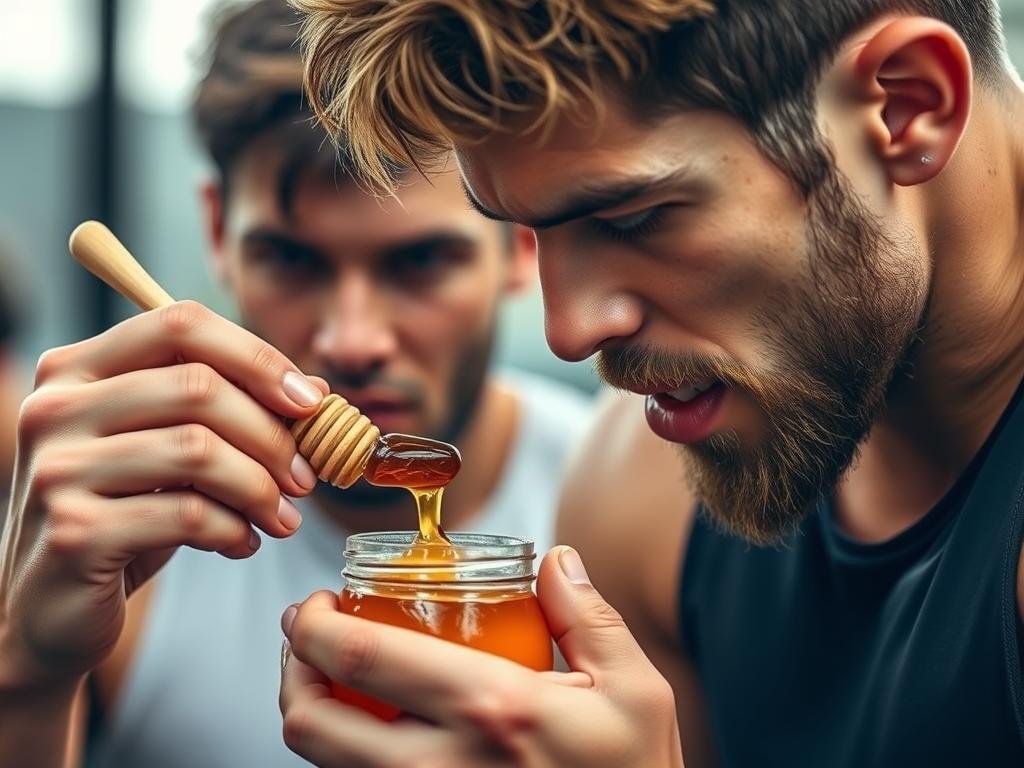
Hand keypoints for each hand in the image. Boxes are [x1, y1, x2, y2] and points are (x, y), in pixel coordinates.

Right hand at [0, 301, 326, 693]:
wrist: (51, 610)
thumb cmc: (123, 515)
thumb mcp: (174, 453)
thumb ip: (234, 411)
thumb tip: (318, 390)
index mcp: (77, 368)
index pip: (180, 323)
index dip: (258, 358)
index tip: (309, 403)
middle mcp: (56, 407)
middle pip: (198, 385)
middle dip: (272, 435)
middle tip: (306, 478)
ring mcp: (57, 469)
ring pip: (197, 449)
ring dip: (261, 488)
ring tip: (283, 518)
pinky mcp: (73, 532)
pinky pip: (186, 514)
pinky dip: (234, 530)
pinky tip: (242, 544)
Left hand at [280, 546, 684, 766]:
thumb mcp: (634, 690)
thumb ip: (587, 616)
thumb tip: (555, 560)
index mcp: (491, 709)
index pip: (362, 656)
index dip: (313, 625)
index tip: (315, 604)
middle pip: (311, 725)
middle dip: (290, 672)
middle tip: (305, 640)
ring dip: (309, 715)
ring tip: (331, 679)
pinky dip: (343, 757)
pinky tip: (368, 730)